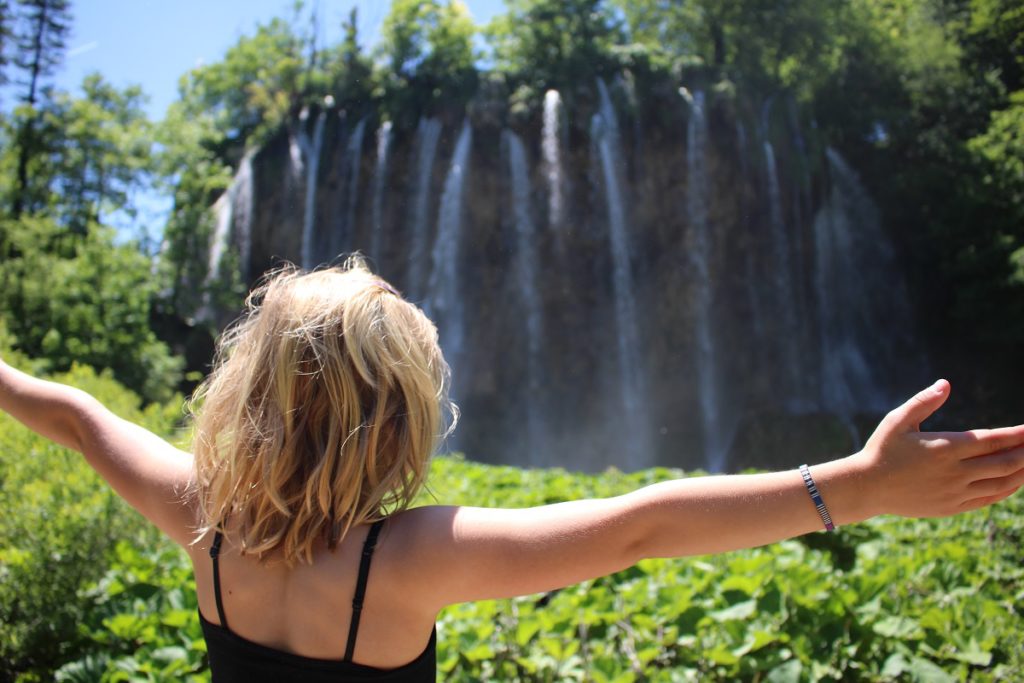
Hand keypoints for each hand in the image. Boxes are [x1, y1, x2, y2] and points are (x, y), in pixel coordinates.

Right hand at [856, 379, 1023, 518]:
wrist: (867, 487)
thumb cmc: (882, 449)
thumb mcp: (897, 421)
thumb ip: (923, 402)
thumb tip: (946, 384)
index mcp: (945, 448)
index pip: (994, 440)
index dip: (1019, 434)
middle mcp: (955, 472)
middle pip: (1006, 463)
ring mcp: (956, 492)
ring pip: (1003, 483)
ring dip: (1023, 472)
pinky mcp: (952, 506)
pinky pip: (989, 498)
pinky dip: (1007, 489)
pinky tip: (1014, 480)